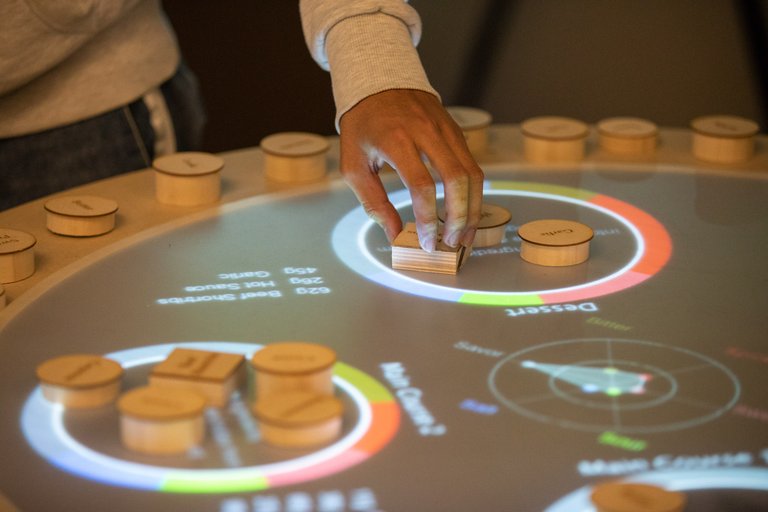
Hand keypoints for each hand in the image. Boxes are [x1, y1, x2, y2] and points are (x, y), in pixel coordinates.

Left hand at [338, 89, 483, 250]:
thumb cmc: (362, 127)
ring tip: (464, 235)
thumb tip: (394, 234)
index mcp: (395, 140)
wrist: (378, 82)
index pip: (421, 185)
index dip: (427, 218)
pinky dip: (473, 193)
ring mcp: (445, 129)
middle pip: (456, 179)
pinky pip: (472, 165)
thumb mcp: (353, 165)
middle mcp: (425, 132)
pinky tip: (466, 212)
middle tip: (452, 243)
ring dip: (473, 209)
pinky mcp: (456, 131)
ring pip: (472, 173)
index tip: (426, 242)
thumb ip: (372, 202)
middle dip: (459, 217)